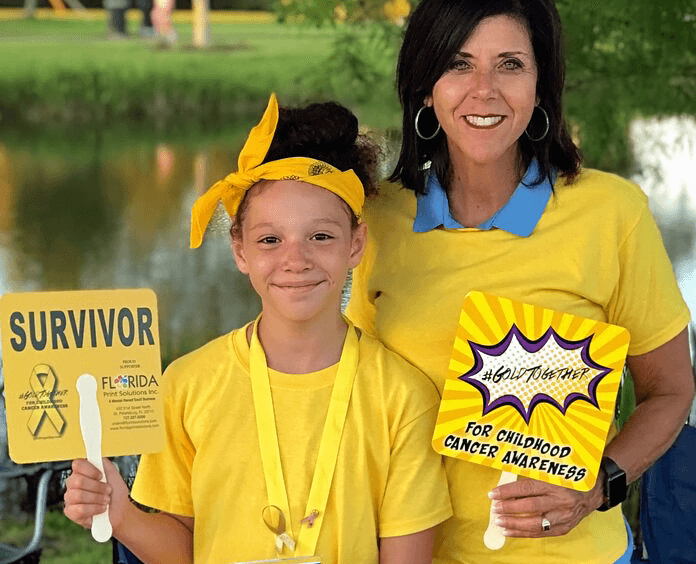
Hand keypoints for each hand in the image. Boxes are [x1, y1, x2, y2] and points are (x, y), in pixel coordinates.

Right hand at [64, 458, 129, 532]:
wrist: (120, 512)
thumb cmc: (116, 493)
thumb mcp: (113, 475)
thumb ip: (103, 464)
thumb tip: (95, 455)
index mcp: (83, 472)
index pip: (77, 464)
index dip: (90, 470)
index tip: (101, 476)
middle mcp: (73, 484)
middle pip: (77, 481)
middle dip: (97, 487)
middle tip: (107, 491)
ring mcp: (70, 498)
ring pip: (78, 495)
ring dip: (97, 498)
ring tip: (106, 501)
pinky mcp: (71, 512)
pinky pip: (79, 510)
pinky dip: (94, 509)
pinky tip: (100, 509)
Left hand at [489, 475, 603, 537]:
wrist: (592, 492)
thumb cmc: (567, 479)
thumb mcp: (550, 472)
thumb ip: (530, 476)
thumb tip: (506, 482)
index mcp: (555, 484)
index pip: (527, 488)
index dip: (508, 492)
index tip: (493, 494)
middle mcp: (560, 501)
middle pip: (530, 507)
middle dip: (509, 509)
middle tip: (494, 509)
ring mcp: (563, 517)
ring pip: (535, 524)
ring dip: (514, 524)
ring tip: (498, 522)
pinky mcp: (564, 528)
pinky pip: (540, 533)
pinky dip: (523, 534)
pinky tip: (509, 532)